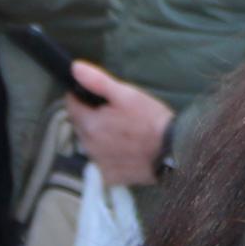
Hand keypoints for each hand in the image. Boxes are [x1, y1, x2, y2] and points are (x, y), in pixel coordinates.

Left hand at [67, 59, 175, 189]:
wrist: (172, 151)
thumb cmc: (150, 120)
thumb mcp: (126, 94)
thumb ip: (97, 81)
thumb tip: (74, 68)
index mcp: (89, 124)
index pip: (71, 105)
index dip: (82, 96)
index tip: (98, 96)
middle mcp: (88, 146)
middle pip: (81, 125)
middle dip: (92, 116)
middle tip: (118, 113)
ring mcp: (99, 163)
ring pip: (91, 143)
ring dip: (100, 136)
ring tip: (125, 131)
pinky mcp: (110, 177)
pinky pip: (102, 162)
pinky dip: (110, 155)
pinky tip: (127, 150)